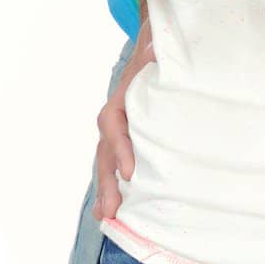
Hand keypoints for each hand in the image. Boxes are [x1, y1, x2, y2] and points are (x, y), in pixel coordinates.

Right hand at [92, 19, 154, 220]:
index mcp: (121, 98)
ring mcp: (121, 132)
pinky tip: (117, 213)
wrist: (154, 46)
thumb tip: (155, 51)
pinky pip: (119, 165)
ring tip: (106, 217)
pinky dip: (116, 186)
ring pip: (108, 163)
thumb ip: (155, 50)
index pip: (114, 125)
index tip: (130, 173)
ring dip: (107, 190)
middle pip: (106, 152)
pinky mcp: (131, 141)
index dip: (120, 149)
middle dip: (107, 181)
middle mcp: (116, 118)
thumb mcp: (158, 46)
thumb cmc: (158, 50)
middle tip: (110, 210)